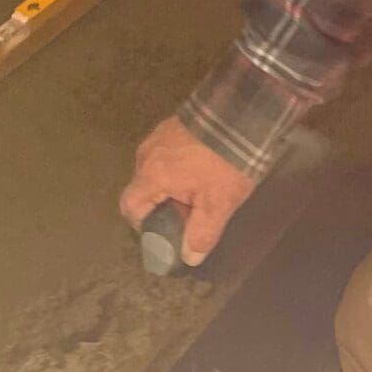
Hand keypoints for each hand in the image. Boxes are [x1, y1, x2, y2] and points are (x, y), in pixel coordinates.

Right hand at [119, 117, 255, 265]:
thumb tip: (190, 258)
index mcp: (151, 176)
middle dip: (161, 205)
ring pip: (155, 170)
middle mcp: (147, 155)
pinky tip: (201, 168)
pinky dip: (177, 165)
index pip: (130, 207)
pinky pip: (166, 152)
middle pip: (143, 189)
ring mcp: (158, 135)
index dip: (143, 225)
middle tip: (187, 214)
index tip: (164, 232)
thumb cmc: (224, 163)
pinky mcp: (173, 123)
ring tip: (198, 189)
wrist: (241, 113)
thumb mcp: (218, 204)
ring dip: (170, 184)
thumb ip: (202, 234)